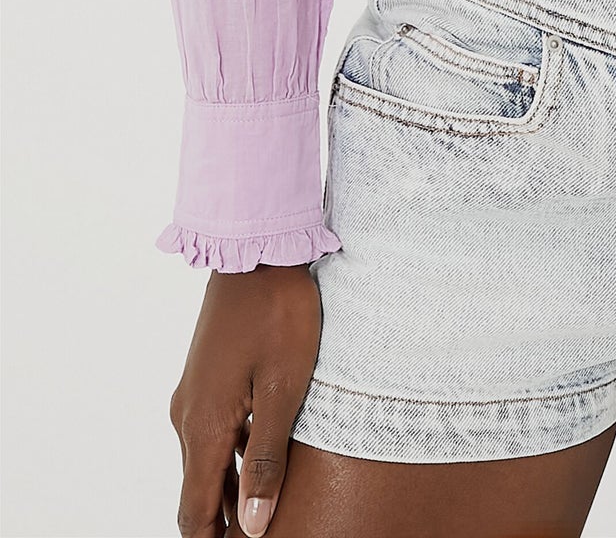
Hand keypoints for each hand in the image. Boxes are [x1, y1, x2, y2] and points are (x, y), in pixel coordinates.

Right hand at [168, 262, 320, 535]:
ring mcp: (195, 394)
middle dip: (222, 522)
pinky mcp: (207, 377)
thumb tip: (251, 525)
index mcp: (203, 425)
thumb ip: (265, 460)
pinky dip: (230, 459)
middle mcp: (188, 415)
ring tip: (259, 516)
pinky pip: (213, 432)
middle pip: (198, 491)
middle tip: (256, 536)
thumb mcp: (282, 390)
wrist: (258, 251)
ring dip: (227, 491)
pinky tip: (259, 465)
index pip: (195, 511)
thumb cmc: (278, 315)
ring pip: (206, 461)